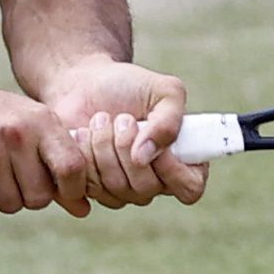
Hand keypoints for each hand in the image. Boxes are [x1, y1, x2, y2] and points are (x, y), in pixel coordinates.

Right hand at [0, 70, 97, 217]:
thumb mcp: (31, 128)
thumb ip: (59, 164)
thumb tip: (84, 210)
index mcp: (41, 121)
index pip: (72, 168)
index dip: (72, 190)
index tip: (62, 192)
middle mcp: (16, 134)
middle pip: (39, 198)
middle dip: (28, 195)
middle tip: (12, 174)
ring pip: (11, 206)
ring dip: (2, 198)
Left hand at [32, 59, 205, 209]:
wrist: (85, 84)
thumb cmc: (129, 86)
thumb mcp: (164, 91)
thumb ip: (168, 122)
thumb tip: (144, 157)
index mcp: (181, 161)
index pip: (189, 188)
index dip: (172, 169)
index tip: (152, 138)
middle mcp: (154, 182)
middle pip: (146, 188)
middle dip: (127, 146)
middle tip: (122, 118)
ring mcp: (123, 190)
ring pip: (115, 188)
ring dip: (103, 145)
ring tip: (101, 119)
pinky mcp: (93, 188)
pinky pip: (89, 186)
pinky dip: (84, 153)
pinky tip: (83, 133)